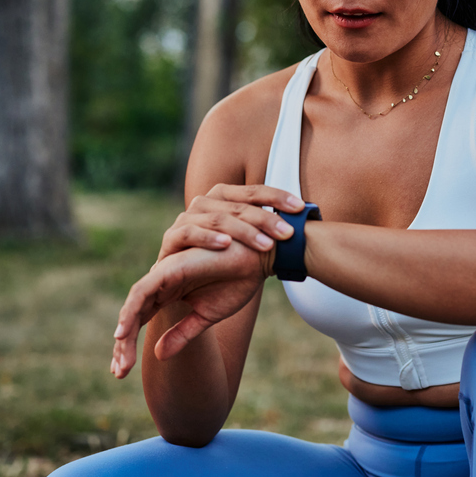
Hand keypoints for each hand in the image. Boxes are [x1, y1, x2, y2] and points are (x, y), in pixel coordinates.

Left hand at [111, 240, 270, 378]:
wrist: (256, 261)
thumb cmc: (236, 282)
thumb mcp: (205, 316)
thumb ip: (182, 334)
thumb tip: (158, 356)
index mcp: (169, 293)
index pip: (140, 320)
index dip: (129, 346)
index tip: (123, 372)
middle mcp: (162, 283)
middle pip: (132, 315)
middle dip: (123, 345)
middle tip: (120, 372)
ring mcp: (164, 274)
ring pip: (133, 305)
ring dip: (125, 333)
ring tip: (121, 361)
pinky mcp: (169, 269)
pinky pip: (142, 291)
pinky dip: (131, 311)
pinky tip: (123, 332)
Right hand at [157, 184, 305, 260]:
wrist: (186, 285)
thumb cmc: (222, 260)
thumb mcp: (246, 242)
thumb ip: (267, 228)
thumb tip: (305, 219)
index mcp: (224, 196)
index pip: (254, 191)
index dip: (278, 197)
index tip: (300, 208)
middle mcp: (205, 202)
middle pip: (239, 205)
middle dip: (267, 218)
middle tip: (288, 233)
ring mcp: (186, 218)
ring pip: (218, 218)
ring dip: (244, 231)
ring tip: (266, 244)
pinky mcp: (171, 238)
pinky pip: (189, 233)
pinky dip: (208, 238)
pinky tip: (226, 244)